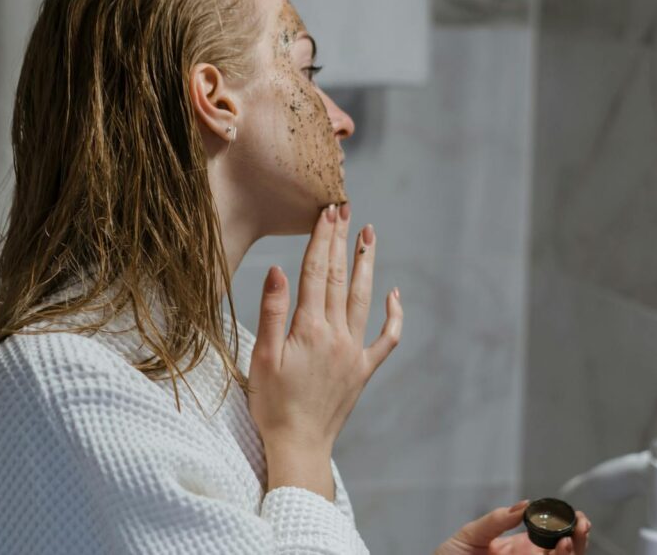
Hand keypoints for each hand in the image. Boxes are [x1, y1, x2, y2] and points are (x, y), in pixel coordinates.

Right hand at [248, 203, 402, 494]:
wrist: (300, 446)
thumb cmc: (273, 405)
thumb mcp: (262, 358)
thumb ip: (272, 311)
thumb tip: (278, 269)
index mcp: (309, 329)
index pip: (317, 272)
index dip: (322, 239)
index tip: (327, 212)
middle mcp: (336, 335)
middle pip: (341, 278)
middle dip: (342, 241)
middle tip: (347, 210)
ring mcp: (354, 351)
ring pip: (364, 299)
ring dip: (367, 265)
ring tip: (369, 236)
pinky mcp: (364, 369)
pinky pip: (386, 338)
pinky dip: (394, 315)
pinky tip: (394, 294)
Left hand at [435, 501, 590, 554]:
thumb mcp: (471, 534)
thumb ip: (497, 520)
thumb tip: (525, 504)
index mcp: (521, 547)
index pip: (552, 536)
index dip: (568, 525)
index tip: (575, 514)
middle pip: (564, 551)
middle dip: (579, 537)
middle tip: (581, 522)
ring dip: (571, 551)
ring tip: (570, 535)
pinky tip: (557, 548)